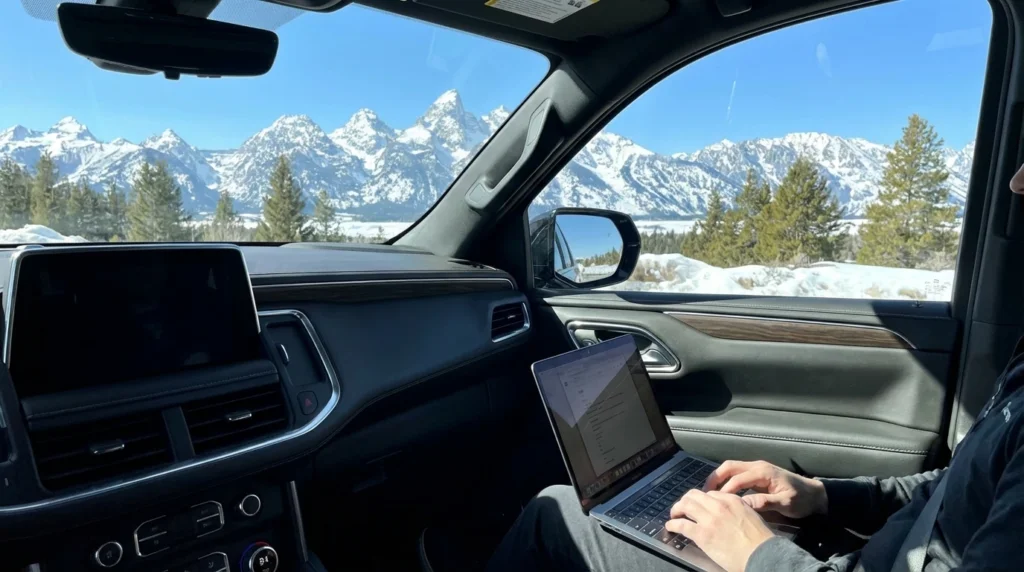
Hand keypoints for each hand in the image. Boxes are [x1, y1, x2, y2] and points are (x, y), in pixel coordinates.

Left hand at [666, 490, 773, 571]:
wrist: (761, 555)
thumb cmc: (760, 540)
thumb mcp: (751, 516)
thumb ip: (737, 510)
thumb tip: (727, 513)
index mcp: (732, 500)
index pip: (710, 494)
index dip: (702, 500)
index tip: (699, 506)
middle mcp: (718, 505)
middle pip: (694, 495)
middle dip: (686, 500)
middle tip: (682, 508)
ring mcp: (709, 519)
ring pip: (685, 505)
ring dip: (676, 509)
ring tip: (674, 515)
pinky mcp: (701, 534)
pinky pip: (681, 525)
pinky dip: (673, 524)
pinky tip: (671, 527)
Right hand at [703, 460, 827, 518]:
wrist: (815, 494)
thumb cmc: (801, 499)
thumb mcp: (786, 503)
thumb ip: (765, 502)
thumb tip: (744, 503)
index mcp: (763, 472)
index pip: (737, 479)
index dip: (725, 491)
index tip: (715, 503)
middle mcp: (757, 466)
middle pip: (729, 467)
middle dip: (715, 478)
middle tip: (704, 493)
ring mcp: (757, 468)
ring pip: (731, 468)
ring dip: (719, 478)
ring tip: (709, 493)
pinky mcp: (757, 474)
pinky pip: (737, 473)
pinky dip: (726, 480)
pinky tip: (722, 493)